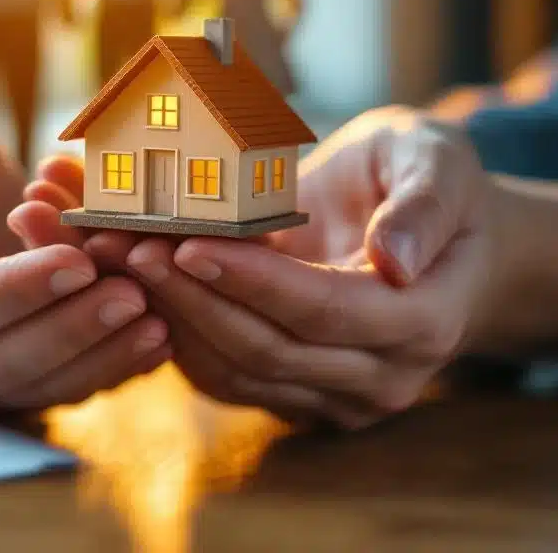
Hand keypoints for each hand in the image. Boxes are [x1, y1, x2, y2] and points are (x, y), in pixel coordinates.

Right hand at [0, 93, 168, 412]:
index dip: (15, 291)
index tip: (76, 260)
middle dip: (70, 331)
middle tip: (132, 295)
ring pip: (34, 388)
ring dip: (99, 358)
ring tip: (157, 320)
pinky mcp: (3, 376)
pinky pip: (57, 386)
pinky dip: (108, 367)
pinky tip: (158, 340)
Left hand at [121, 107, 495, 427]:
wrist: (440, 236)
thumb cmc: (437, 183)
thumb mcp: (440, 163)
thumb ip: (423, 206)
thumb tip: (396, 259)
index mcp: (422, 320)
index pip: (322, 309)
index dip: (251, 280)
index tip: (187, 242)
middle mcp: (382, 376)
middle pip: (268, 348)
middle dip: (191, 297)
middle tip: (126, 247)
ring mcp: (338, 395)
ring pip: (238, 371)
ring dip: (172, 317)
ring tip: (116, 261)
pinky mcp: (299, 393)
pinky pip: (228, 376)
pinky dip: (180, 333)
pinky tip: (142, 287)